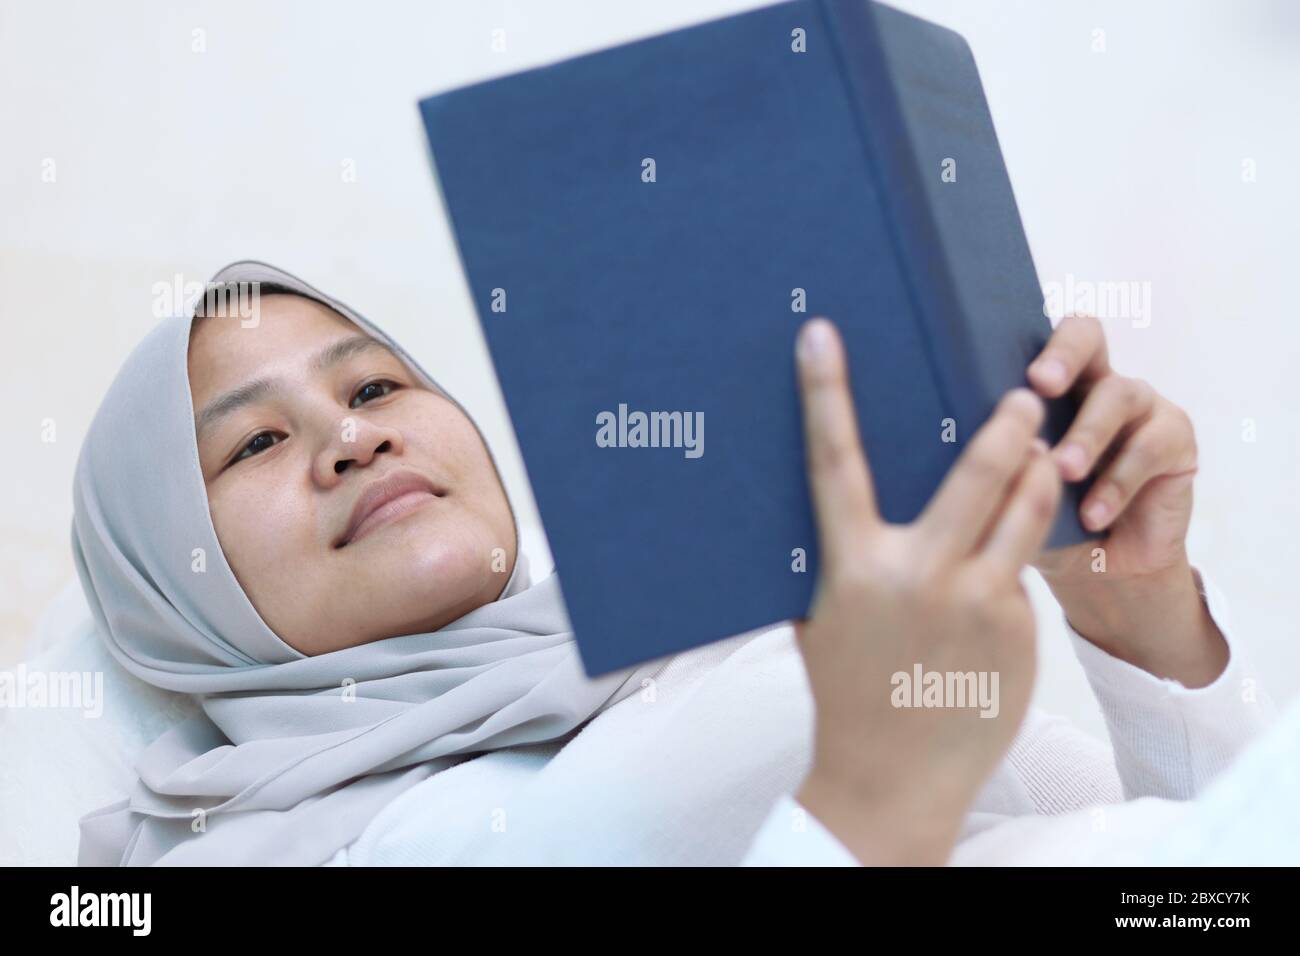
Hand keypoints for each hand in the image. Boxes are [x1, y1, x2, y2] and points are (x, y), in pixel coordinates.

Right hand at [790, 317, 1059, 864]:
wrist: (892, 777)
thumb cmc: (847, 690)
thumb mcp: (822, 615)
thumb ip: (838, 557)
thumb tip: (839, 502)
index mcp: (855, 566)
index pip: (834, 462)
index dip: (825, 393)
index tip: (821, 336)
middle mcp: (920, 575)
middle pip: (981, 471)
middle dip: (1009, 424)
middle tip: (1025, 395)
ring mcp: (978, 602)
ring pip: (1028, 508)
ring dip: (1038, 474)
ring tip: (1040, 460)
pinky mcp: (1019, 629)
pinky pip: (1022, 572)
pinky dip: (1013, 563)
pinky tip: (996, 590)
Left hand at [1026, 314, 1226, 686]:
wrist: (1103, 571)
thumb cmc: (1049, 520)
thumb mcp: (1018, 491)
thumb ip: (1002, 461)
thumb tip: (968, 441)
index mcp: (1056, 385)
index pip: (1044, 338)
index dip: (1037, 343)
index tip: (1019, 371)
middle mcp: (1098, 382)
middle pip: (1088, 336)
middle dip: (1064, 356)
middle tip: (1040, 385)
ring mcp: (1142, 407)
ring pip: (1117, 396)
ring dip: (1086, 435)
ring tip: (1063, 471)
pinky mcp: (1176, 441)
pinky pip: (1149, 448)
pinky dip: (1116, 484)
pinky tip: (1093, 515)